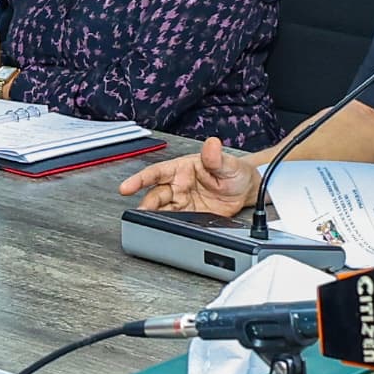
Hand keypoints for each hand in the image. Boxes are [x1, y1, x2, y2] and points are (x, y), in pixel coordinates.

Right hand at [120, 134, 262, 216]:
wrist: (246, 190)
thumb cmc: (234, 171)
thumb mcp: (228, 162)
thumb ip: (216, 156)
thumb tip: (211, 144)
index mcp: (182, 168)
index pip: (157, 172)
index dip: (140, 179)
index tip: (127, 186)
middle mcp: (178, 185)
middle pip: (156, 195)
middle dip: (146, 204)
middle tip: (141, 211)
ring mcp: (183, 201)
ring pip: (162, 210)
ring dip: (153, 216)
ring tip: (147, 222)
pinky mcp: (190, 215)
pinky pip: (175, 221)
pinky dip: (167, 225)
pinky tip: (164, 228)